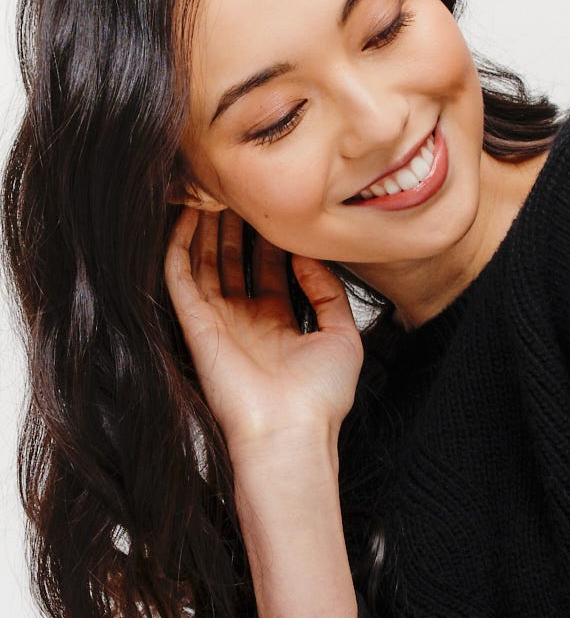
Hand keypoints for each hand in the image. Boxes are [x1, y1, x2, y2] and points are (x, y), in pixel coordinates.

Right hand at [164, 207, 363, 461]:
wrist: (291, 432)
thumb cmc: (320, 399)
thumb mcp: (343, 336)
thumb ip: (329, 292)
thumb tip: (308, 256)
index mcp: (278, 325)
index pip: (268, 268)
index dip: (269, 236)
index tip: (273, 204)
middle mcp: (245, 322)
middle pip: (232, 260)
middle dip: (234, 224)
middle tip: (237, 185)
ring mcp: (218, 324)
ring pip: (203, 263)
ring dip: (205, 227)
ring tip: (211, 188)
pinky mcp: (195, 327)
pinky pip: (179, 278)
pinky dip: (177, 246)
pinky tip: (185, 215)